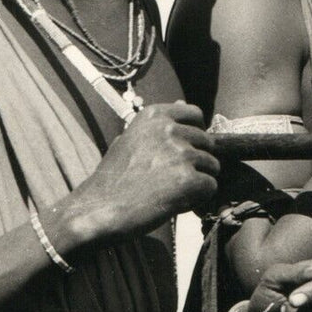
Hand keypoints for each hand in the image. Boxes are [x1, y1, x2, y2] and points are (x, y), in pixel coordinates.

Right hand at [60, 102, 217, 245]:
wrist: (99, 209)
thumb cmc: (113, 178)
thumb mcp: (130, 139)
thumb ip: (159, 124)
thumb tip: (183, 102)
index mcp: (153, 116)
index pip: (195, 114)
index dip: (194, 134)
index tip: (182, 150)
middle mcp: (168, 129)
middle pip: (207, 142)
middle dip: (196, 161)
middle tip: (171, 178)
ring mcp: (180, 153)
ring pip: (212, 166)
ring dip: (197, 180)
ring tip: (170, 191)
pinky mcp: (188, 179)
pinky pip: (210, 187)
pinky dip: (198, 198)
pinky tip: (175, 202)